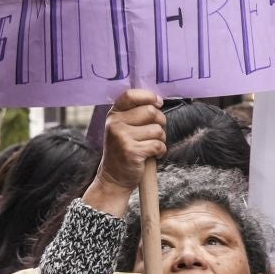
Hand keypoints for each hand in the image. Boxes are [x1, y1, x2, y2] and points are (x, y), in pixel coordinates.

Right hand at [84, 90, 165, 214]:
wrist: (113, 178)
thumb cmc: (122, 151)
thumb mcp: (120, 128)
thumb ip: (133, 114)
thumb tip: (157, 101)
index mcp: (113, 115)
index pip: (130, 95)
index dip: (148, 96)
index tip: (158, 103)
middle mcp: (115, 124)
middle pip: (150, 111)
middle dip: (160, 122)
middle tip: (156, 132)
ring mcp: (122, 138)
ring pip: (157, 129)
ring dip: (161, 139)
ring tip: (152, 145)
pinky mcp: (132, 152)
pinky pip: (158, 145)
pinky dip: (161, 151)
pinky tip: (154, 154)